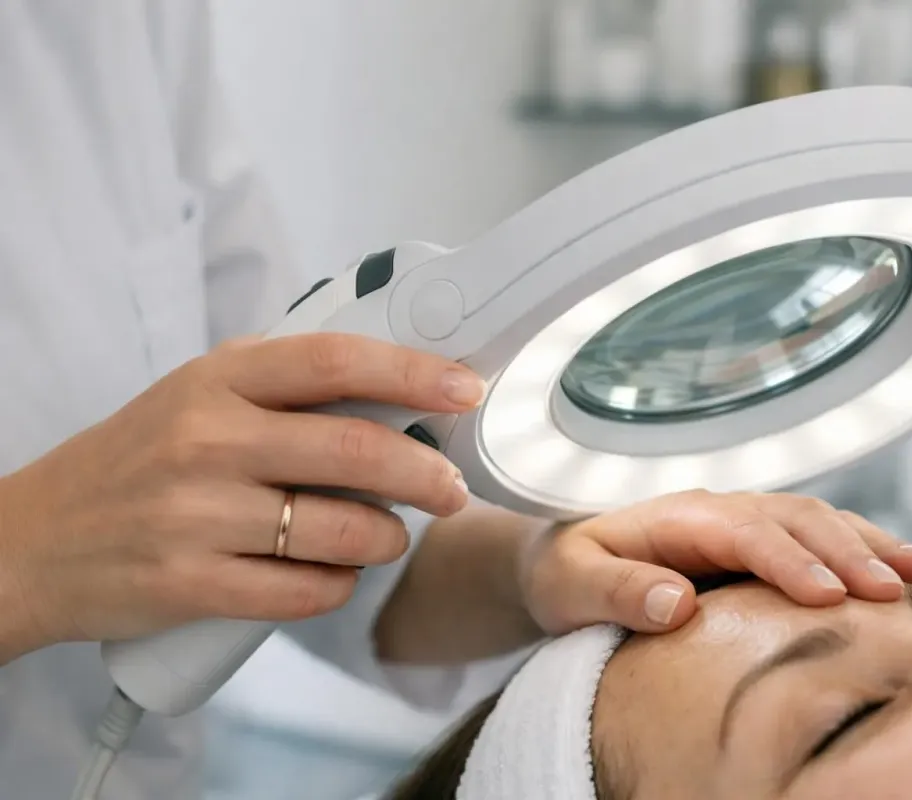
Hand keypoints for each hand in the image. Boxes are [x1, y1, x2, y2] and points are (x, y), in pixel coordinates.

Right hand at [0, 333, 484, 658]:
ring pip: (344, 531)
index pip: (336, 362)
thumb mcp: (198, 396)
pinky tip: (337, 574)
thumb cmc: (137, 461)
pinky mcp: (192, 586)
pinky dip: (340, 585)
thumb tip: (397, 395)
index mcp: (217, 381)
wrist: (34, 540)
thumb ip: (283, 388)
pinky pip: (306, 592)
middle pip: (358, 452)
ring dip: (389, 538)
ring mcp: (199, 517)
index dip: (415, 373)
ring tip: (388, 535)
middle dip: (428, 474)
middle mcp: (209, 441)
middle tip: (452, 488)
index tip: (465, 389)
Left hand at [518, 489, 911, 635]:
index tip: (827, 598)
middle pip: (795, 519)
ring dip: (868, 544)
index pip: (745, 531)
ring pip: (817, 521)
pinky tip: (904, 570)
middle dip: (847, 552)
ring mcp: (743, 523)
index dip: (789, 562)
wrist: (560, 558)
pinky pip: (816, 538)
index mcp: (679, 515)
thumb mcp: (569, 582)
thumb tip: (676, 603)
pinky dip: (862, 549)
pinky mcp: (757, 545)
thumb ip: (616, 589)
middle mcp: (720, 511)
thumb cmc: (564, 571)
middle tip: (891, 593)